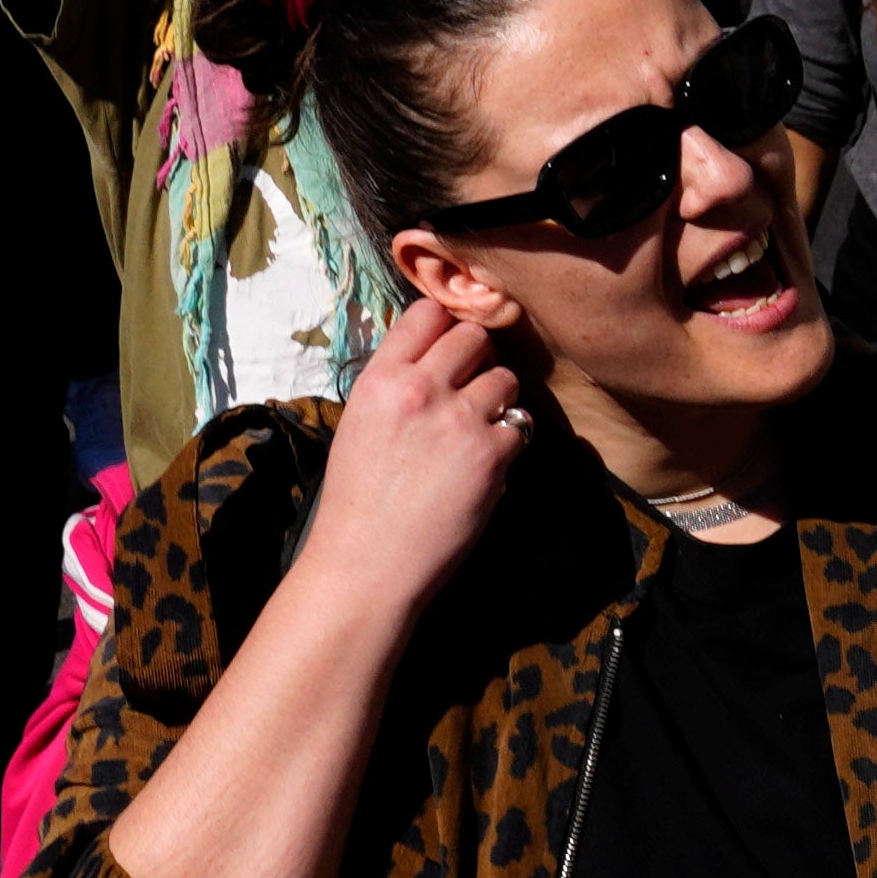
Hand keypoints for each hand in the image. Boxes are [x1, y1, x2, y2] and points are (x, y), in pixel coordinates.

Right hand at [306, 281, 543, 607]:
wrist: (367, 564)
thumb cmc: (357, 500)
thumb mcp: (361, 424)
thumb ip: (397, 384)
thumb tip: (437, 358)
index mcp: (380, 379)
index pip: (426, 314)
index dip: (444, 326)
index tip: (449, 346)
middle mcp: (421, 389)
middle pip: (474, 336)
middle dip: (478, 358)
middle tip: (470, 387)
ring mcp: (459, 419)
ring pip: (505, 377)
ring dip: (499, 398)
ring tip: (477, 429)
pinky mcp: (492, 454)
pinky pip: (519, 426)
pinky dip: (507, 444)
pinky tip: (483, 465)